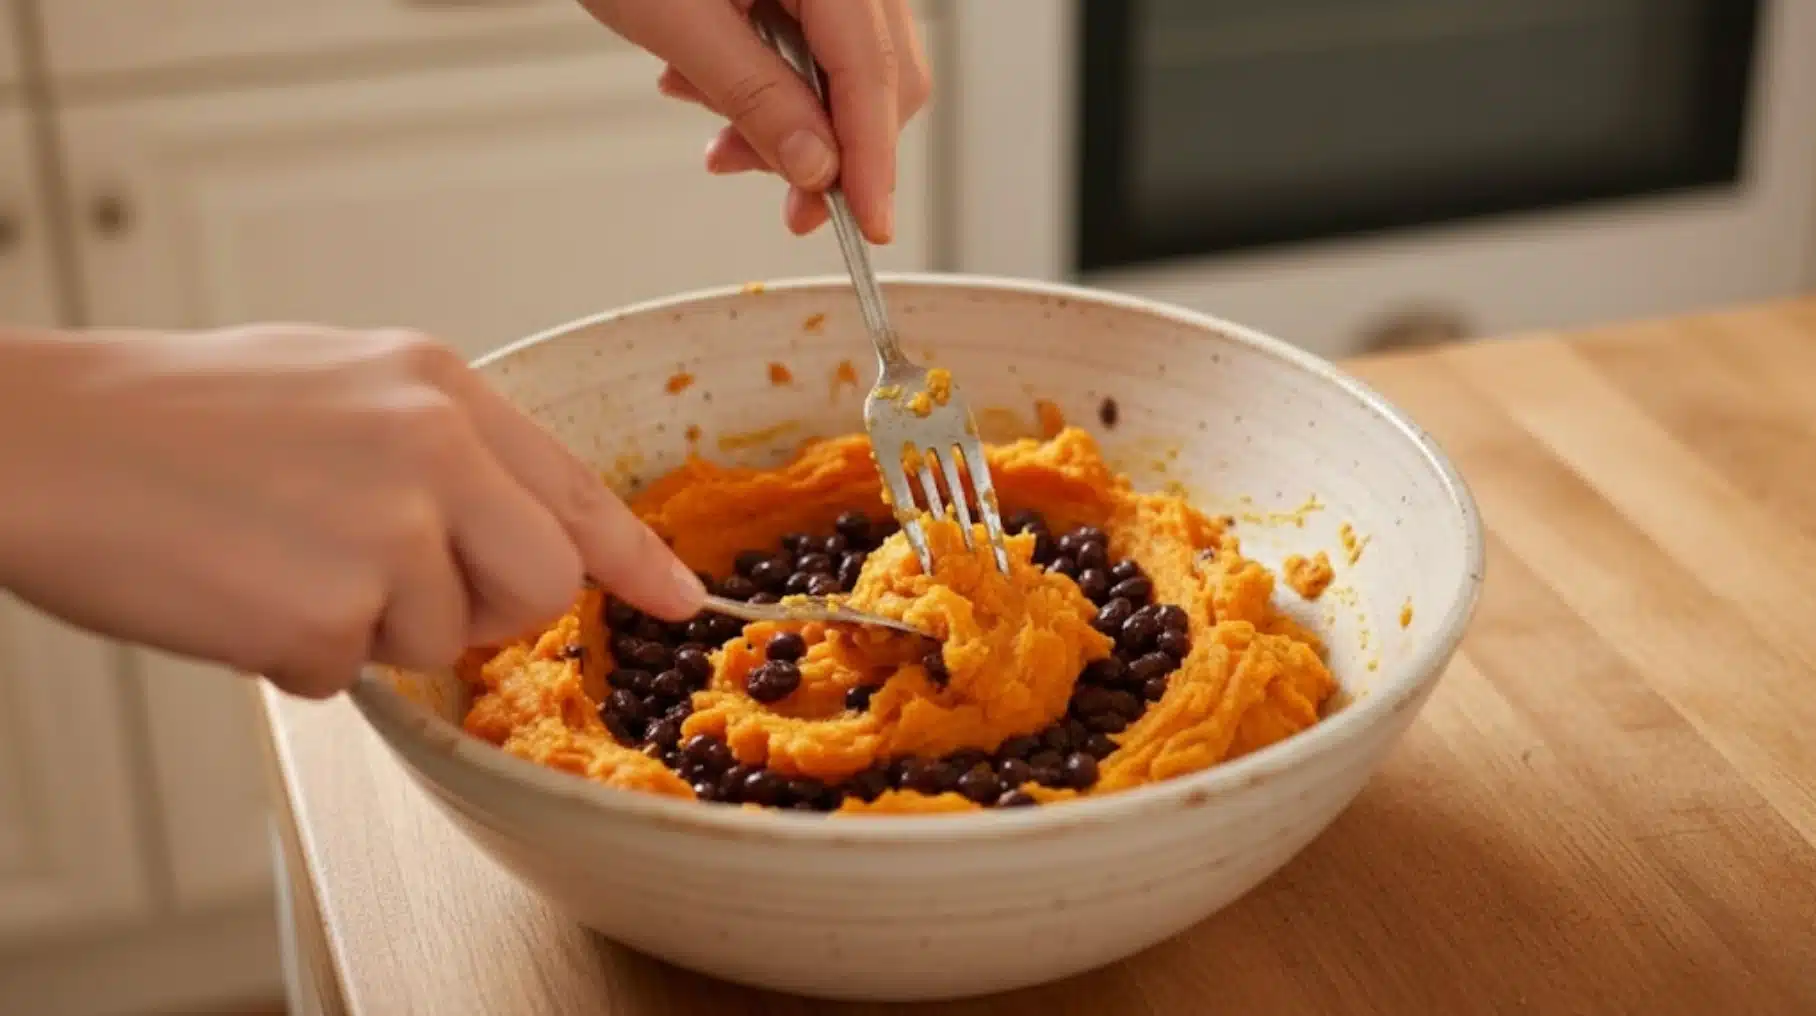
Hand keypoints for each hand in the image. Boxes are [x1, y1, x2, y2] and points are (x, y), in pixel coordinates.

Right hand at [0, 325, 704, 698]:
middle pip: (542, 581)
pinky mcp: (333, 609)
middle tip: (388, 585)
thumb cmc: (174, 418)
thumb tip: (505, 524)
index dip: (632, 555)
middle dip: (486, 611)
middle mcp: (435, 448)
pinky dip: (297, 654)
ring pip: (446, 638)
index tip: (678, 598)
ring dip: (370, 630)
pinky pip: (352, 671)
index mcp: (440, 388)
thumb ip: (438, 452)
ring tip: (278, 560)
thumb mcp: (339, 388)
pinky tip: (237, 591)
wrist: (43, 440)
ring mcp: (390, 529)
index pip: (574, 487)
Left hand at [580, 0, 930, 242]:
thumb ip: (756, 97)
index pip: (873, 71)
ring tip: (720, 135)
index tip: (868, 226)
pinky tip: (714, 89)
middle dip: (832, 150)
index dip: (872, 159)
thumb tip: (817, 170)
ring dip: (795, 127)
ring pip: (854, 76)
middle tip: (785, 201)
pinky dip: (778, 94)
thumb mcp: (679, 23)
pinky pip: (821, 55)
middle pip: (882, 79)